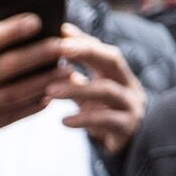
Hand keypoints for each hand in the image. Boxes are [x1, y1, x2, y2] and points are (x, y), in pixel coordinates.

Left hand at [49, 27, 144, 155]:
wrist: (129, 145)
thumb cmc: (102, 114)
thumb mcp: (86, 95)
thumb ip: (71, 78)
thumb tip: (45, 58)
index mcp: (115, 73)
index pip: (100, 48)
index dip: (82, 38)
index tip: (60, 29)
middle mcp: (126, 83)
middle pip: (111, 59)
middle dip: (87, 51)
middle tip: (60, 49)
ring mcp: (129, 104)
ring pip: (106, 90)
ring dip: (77, 88)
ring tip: (50, 91)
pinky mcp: (127, 127)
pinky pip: (106, 121)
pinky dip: (84, 120)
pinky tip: (64, 121)